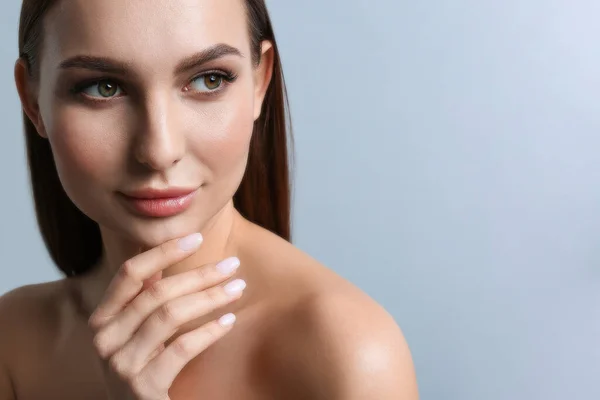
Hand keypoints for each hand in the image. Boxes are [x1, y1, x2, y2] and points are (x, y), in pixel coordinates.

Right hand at [88, 233, 244, 399]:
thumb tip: (160, 252)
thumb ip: (144, 299)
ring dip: (210, 297)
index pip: (129, 273)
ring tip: (238, 288)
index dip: (163, 251)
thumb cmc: (145, 370)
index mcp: (102, 319)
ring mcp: (120, 365)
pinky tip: (229, 321)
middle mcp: (104, 340)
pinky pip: (181, 348)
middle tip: (233, 265)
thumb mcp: (137, 332)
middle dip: (200, 274)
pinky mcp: (141, 387)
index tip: (196, 237)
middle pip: (156, 292)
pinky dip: (209, 331)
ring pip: (169, 315)